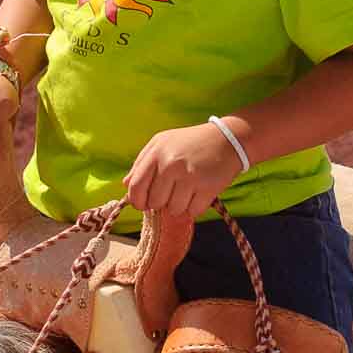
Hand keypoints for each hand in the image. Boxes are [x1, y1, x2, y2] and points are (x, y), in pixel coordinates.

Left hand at [122, 122, 243, 217]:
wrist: (226, 139)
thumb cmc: (190, 142)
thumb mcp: (161, 144)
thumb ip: (141, 164)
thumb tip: (126, 185)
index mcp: (156, 153)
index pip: (136, 187)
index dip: (138, 201)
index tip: (144, 204)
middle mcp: (171, 165)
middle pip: (155, 202)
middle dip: (162, 202)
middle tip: (172, 192)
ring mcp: (190, 177)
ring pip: (174, 210)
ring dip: (180, 205)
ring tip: (187, 190)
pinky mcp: (208, 188)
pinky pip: (193, 212)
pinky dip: (195, 207)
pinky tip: (199, 193)